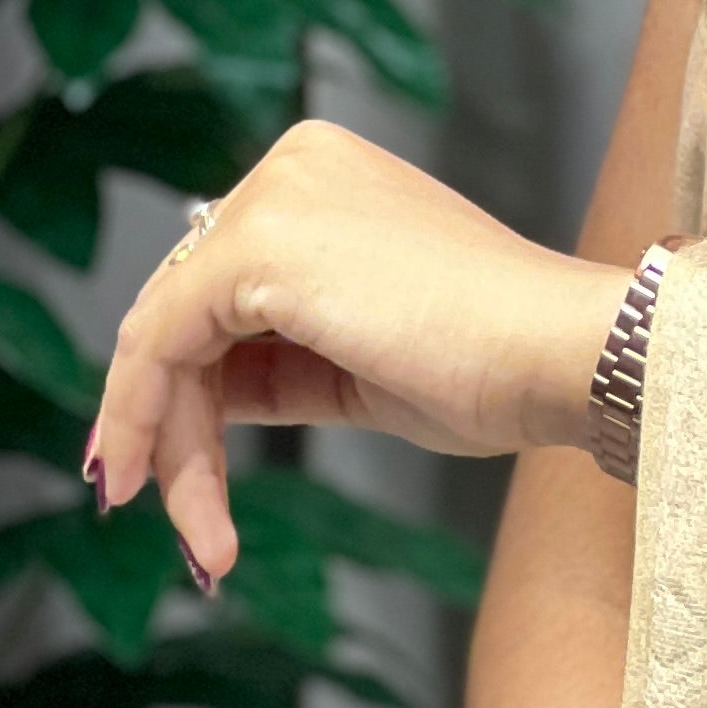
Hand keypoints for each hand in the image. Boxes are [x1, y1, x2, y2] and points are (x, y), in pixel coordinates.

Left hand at [82, 120, 634, 592]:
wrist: (561, 353)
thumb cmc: (497, 363)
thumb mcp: (361, 362)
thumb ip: (278, 361)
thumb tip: (197, 399)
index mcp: (325, 178)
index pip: (220, 289)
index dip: (189, 388)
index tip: (175, 474)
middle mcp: (291, 169)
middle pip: (185, 314)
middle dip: (175, 427)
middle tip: (193, 526)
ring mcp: (273, 198)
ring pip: (165, 338)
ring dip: (171, 447)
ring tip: (205, 538)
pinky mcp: (256, 245)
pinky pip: (158, 345)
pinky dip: (146, 424)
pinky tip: (177, 495)